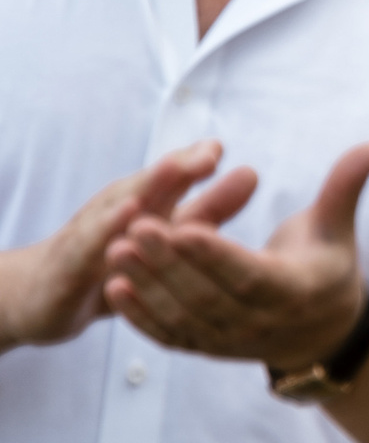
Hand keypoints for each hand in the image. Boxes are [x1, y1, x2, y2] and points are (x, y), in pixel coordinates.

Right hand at [0, 142, 224, 352]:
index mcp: (144, 200)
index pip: (172, 174)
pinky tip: (121, 226)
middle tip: (207, 156)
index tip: (220, 148)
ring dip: (140, 196)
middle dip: (175, 169)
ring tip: (166, 182)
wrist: (41, 293)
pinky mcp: (67, 267)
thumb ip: (210, 206)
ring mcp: (88, 235)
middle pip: (147, 186)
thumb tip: (252, 172)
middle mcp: (116, 210)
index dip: (195, 161)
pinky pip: (84, 251)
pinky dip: (102, 237)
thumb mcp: (166, 233)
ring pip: (115, 213)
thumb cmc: (114, 256)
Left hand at [102, 142, 368, 371]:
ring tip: (116, 249)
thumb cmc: (326, 266)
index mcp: (294, 290)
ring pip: (182, 316)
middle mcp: (260, 322)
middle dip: (169, 264)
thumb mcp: (338, 228)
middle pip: (207, 295)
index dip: (215, 255)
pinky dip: (140, 315)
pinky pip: (169, 334)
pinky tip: (114, 287)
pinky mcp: (206, 347)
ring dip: (147, 286)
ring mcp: (230, 340)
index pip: (250, 275)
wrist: (321, 332)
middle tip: (136, 227)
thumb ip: (346, 187)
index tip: (184, 227)